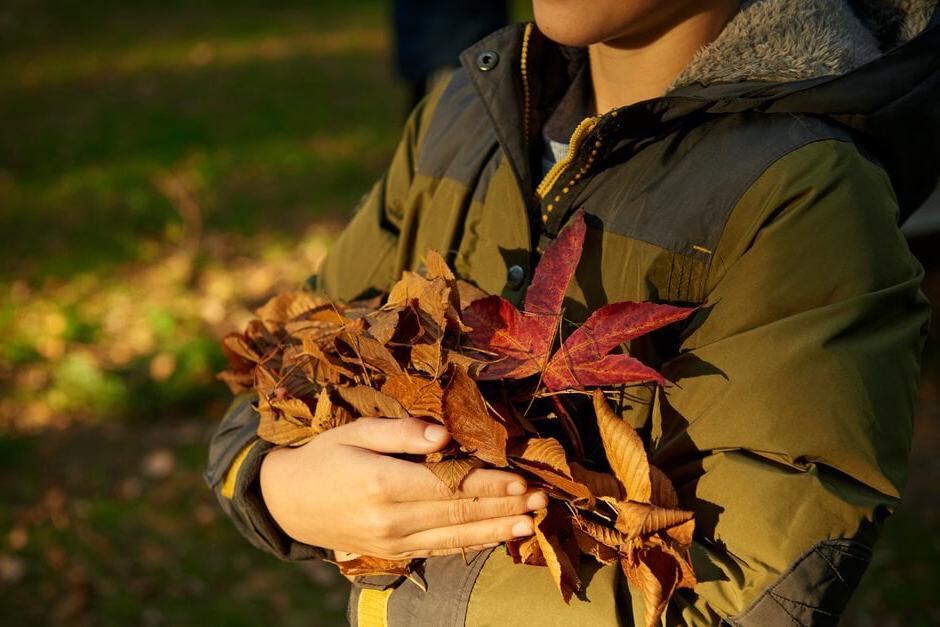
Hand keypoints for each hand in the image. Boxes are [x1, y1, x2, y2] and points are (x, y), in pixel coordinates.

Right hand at [259, 416, 545, 559]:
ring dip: (497, 530)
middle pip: (459, 513)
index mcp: (383, 483)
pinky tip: (497, 538)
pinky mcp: (393, 551)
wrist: (288, 502)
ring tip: (532, 523)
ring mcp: (393, 541)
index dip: (489, 484)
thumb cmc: (324, 456)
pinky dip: (472, 544)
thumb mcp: (355, 431)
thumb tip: (444, 435)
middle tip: (542, 500)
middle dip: (504, 507)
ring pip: (455, 536)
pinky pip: (440, 549)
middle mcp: (391, 518)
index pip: (449, 485)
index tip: (522, 480)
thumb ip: (400, 432)